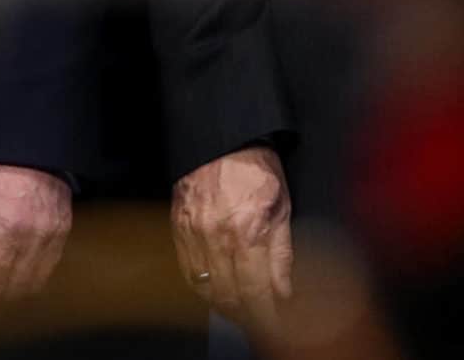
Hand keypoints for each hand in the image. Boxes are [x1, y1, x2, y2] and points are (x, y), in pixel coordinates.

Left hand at [0, 162, 71, 311]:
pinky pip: (52, 265)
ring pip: (35, 281)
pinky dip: (35, 277)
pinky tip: (20, 277)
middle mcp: (34, 235)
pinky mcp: (65, 227)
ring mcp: (53, 233)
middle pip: (13, 287)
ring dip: (14, 292)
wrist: (32, 134)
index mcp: (6, 229)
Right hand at [172, 145, 292, 331]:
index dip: (267, 315)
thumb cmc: (255, 166)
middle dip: (248, 316)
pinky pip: (188, 273)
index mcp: (248, 230)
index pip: (257, 291)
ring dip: (226, 306)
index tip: (276, 324)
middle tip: (262, 320)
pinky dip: (204, 288)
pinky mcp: (178, 230)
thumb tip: (285, 290)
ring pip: (207, 289)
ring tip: (242, 310)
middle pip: (230, 296)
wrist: (221, 138)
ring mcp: (194, 234)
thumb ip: (283, 253)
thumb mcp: (282, 206)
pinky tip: (217, 292)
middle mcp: (218, 237)